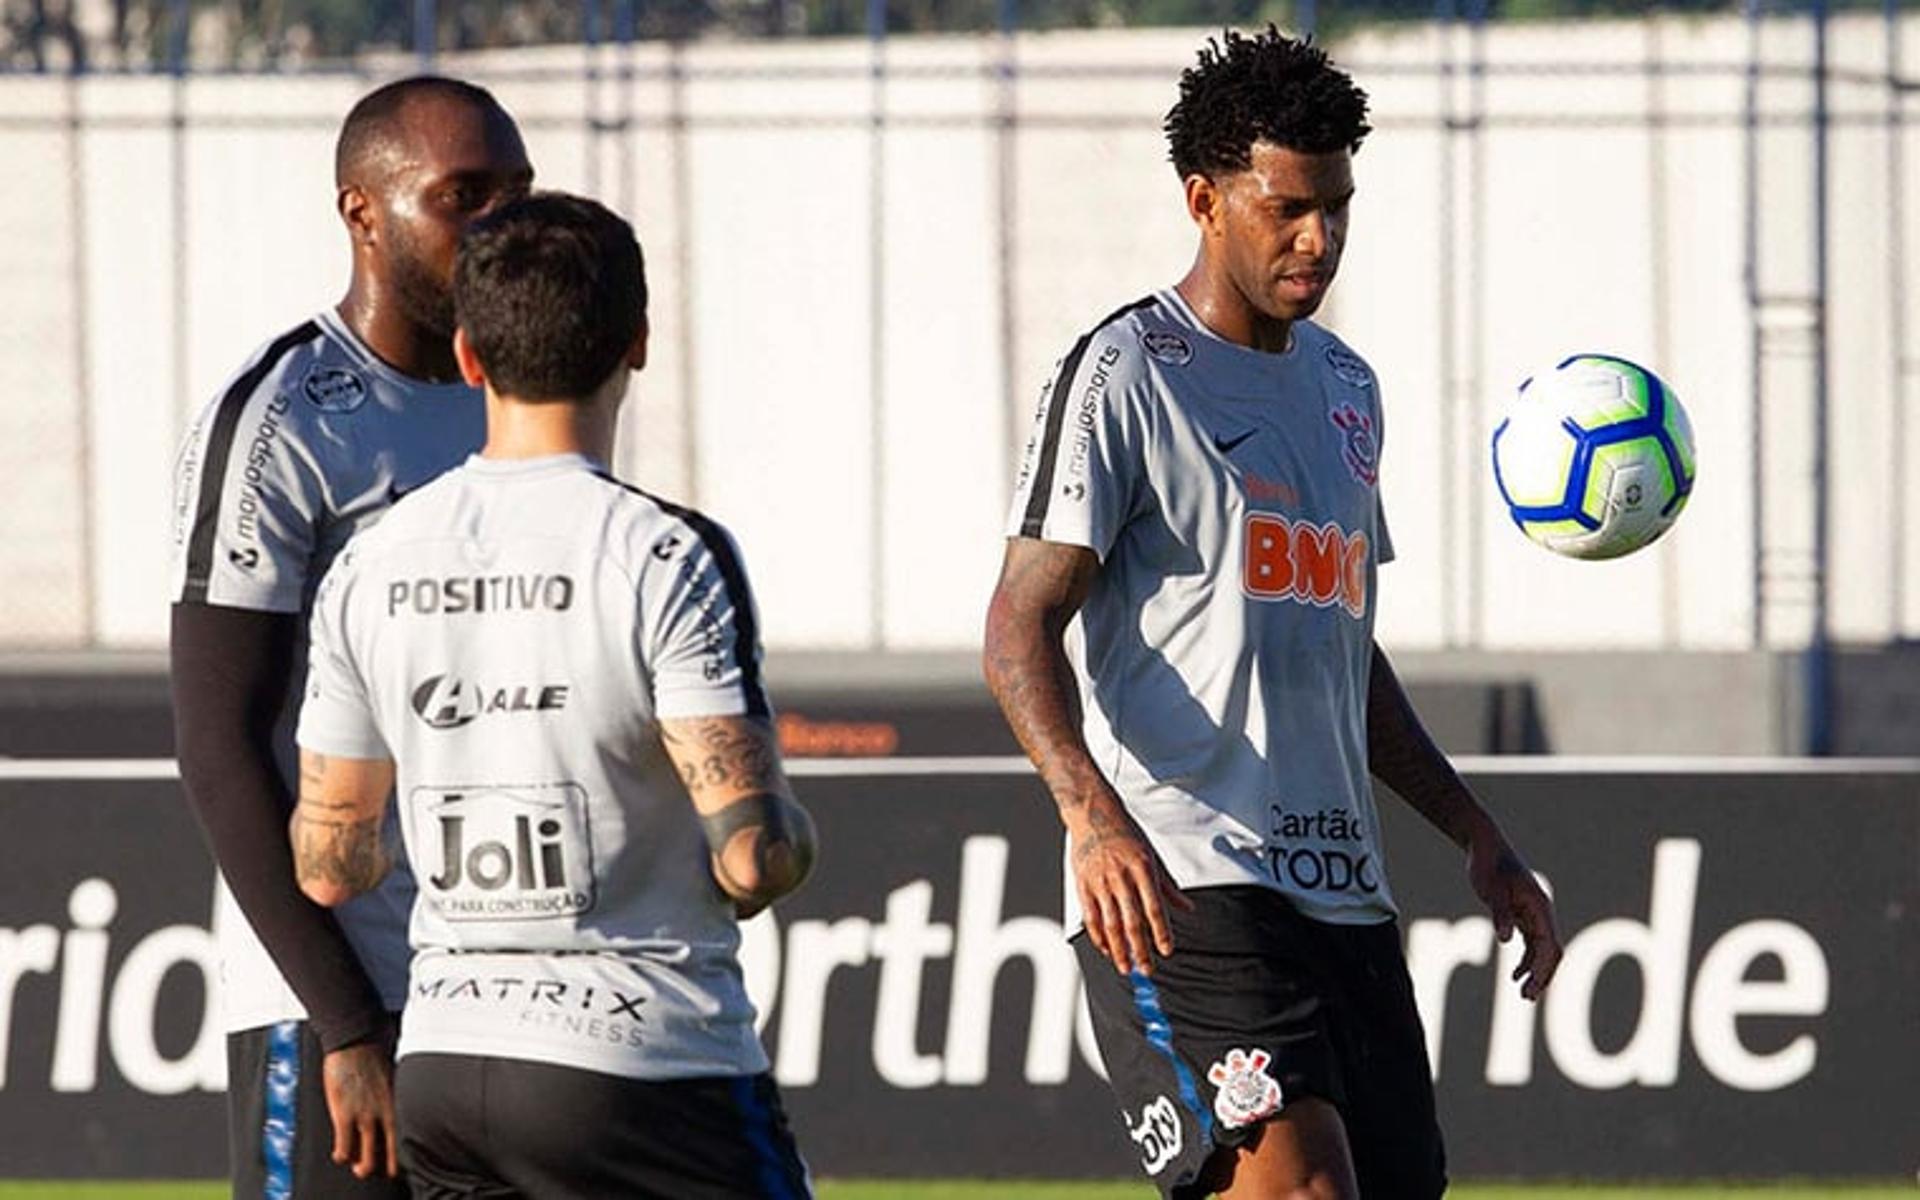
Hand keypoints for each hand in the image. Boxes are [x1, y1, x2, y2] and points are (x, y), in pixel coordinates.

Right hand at [322, 1039, 398, 1179]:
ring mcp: (365, 1117)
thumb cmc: (375, 1049)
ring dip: (363, 1167)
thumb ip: (397, 1088)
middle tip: (387, 1170)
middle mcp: (386, 1113)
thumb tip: (401, 1090)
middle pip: (394, 1154)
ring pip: (367, 1159)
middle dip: (390, 1166)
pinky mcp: (344, 1115)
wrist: (355, 1038)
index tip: (406, 1155)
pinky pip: (343, 1148)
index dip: (408, 1150)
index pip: (409, 1135)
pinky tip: (340, 1155)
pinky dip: (342, 1155)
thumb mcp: (395, 1072)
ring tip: (360, 1169)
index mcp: (401, 1101)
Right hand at [1069, 793, 1193, 976]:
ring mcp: (1100, 882)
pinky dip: (1099, 937)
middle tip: (1147, 970)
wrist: (1093, 813)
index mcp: (1143, 868)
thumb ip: (1168, 886)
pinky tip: (1107, 949)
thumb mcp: (1152, 855)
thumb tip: (1188, 908)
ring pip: (1110, 924)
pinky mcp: (1083, 885)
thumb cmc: (1126, 833)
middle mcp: (1121, 876)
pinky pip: (1091, 917)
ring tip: (1126, 967)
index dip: (1161, 932)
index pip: (1155, 908)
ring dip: (1119, 949)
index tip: (1166, 951)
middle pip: (1132, 921)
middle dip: (1140, 949)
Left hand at [1467, 828, 1561, 1000]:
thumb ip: (1500, 914)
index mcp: (1539, 907)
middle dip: (1542, 976)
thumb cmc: (1488, 866)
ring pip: (1542, 950)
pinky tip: (1515, 975)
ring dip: (1536, 971)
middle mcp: (1541, 913)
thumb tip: (1505, 939)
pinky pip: (1532, 943)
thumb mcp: (1491, 890)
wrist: (1484, 847)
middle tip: (1527, 997)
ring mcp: (1533, 914)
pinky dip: (1527, 960)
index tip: (1529, 989)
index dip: (1542, 970)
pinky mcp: (1522, 915)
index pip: (1548, 946)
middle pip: (1550, 951)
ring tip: (1524, 994)